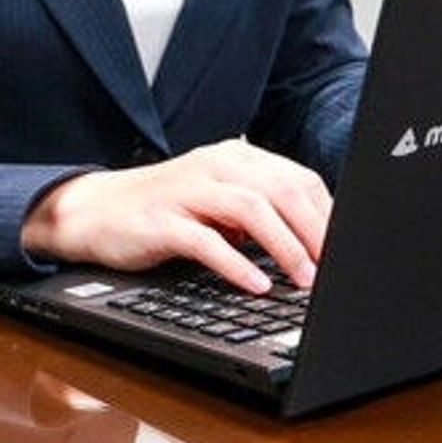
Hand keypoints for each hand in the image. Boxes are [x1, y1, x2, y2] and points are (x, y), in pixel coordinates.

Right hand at [21, 138, 330, 292]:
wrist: (94, 210)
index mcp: (235, 157)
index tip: (347, 247)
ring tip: (305, 278)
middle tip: (335, 267)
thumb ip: (258, 210)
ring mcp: (187, 190)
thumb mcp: (217, 201)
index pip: (296, 177)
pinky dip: (236, 264)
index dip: (327, 213)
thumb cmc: (164, 208)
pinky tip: (255, 285)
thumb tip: (315, 241)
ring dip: (285, 246)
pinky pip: (206, 240)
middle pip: (281, 189)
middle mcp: (215, 166)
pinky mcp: (161, 220)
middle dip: (315, 230)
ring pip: (251, 208)